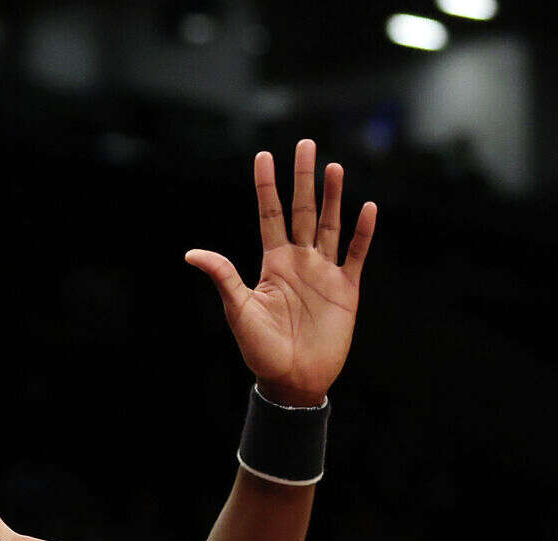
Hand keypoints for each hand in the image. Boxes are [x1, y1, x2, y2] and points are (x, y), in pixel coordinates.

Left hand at [185, 139, 375, 406]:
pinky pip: (356, 255)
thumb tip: (192, 254)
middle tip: (305, 144)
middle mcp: (299, 261)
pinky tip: (366, 207)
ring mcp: (324, 273)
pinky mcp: (346, 289)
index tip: (263, 156)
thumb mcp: (239, 310)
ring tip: (333, 167)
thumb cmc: (261, 349)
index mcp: (272, 263)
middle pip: (303, 211)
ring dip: (333, 197)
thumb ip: (223, 277)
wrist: (292, 380)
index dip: (267, 187)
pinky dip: (362, 233)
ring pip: (331, 225)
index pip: (269, 215)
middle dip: (303, 179)